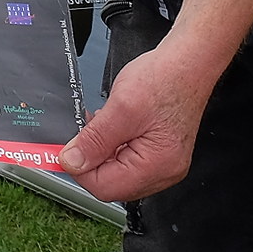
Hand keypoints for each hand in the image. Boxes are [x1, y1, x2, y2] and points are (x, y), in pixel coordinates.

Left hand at [55, 45, 215, 202]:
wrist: (189, 63)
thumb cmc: (165, 79)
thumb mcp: (121, 108)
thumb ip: (94, 140)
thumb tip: (71, 162)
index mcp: (157, 166)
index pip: (104, 187)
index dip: (80, 169)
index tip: (64, 149)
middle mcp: (164, 172)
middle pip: (111, 183)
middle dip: (91, 160)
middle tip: (83, 132)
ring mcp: (164, 164)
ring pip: (117, 172)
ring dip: (101, 152)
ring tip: (101, 124)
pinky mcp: (160, 154)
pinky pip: (128, 161)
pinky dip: (114, 147)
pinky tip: (112, 127)